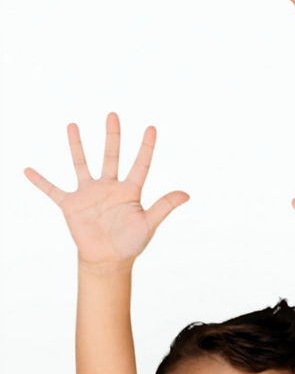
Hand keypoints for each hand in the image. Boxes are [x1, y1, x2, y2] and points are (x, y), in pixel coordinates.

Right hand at [23, 115, 188, 268]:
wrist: (109, 259)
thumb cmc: (131, 242)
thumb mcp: (149, 223)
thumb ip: (164, 206)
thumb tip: (187, 194)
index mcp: (130, 190)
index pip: (140, 163)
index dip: (146, 147)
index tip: (151, 128)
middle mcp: (109, 186)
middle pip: (111, 155)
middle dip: (112, 136)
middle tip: (113, 114)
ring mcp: (89, 193)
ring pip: (82, 163)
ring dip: (77, 145)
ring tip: (72, 125)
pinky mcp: (71, 204)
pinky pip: (52, 190)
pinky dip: (40, 181)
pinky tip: (27, 169)